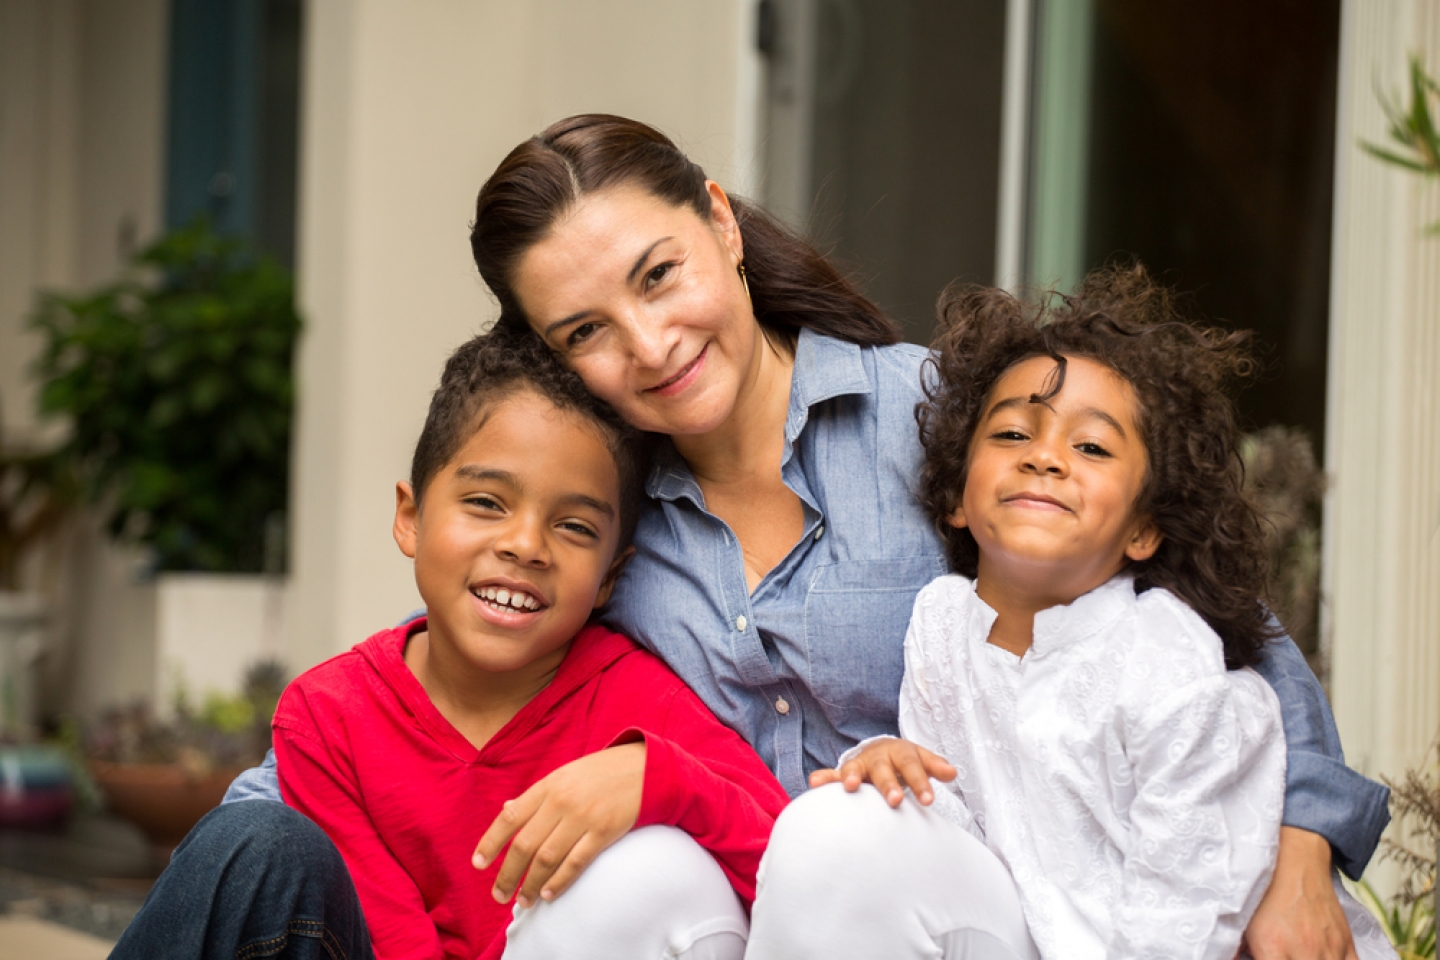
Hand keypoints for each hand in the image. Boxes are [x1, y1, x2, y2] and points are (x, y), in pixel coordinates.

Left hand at [473, 741, 644, 907]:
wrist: (644, 767)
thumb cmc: (599, 773)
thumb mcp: (564, 775)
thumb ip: (536, 796)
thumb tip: (506, 810)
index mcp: (548, 785)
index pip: (510, 818)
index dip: (491, 843)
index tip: (479, 865)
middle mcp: (561, 801)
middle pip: (525, 845)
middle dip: (508, 875)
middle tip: (499, 895)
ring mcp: (583, 817)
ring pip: (547, 858)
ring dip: (531, 884)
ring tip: (524, 900)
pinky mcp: (604, 831)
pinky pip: (576, 862)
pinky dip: (559, 881)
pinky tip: (549, 894)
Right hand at [807, 738, 955, 806]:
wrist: (883, 750)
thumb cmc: (905, 761)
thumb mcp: (921, 760)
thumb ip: (935, 766)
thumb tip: (953, 772)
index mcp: (900, 752)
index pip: (911, 765)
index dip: (920, 782)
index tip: (929, 800)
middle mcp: (878, 757)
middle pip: (883, 769)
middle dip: (888, 785)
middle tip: (896, 801)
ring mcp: (860, 765)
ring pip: (855, 769)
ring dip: (852, 777)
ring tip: (851, 787)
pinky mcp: (844, 774)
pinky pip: (832, 775)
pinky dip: (824, 779)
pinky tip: (815, 783)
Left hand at [1243, 826, 1357, 959]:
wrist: (1296, 865)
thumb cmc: (1267, 895)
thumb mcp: (1246, 925)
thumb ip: (1240, 950)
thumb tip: (1232, 957)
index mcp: (1273, 950)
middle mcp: (1305, 953)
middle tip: (1286, 957)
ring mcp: (1329, 950)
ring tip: (1302, 957)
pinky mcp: (1346, 944)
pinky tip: (1325, 958)